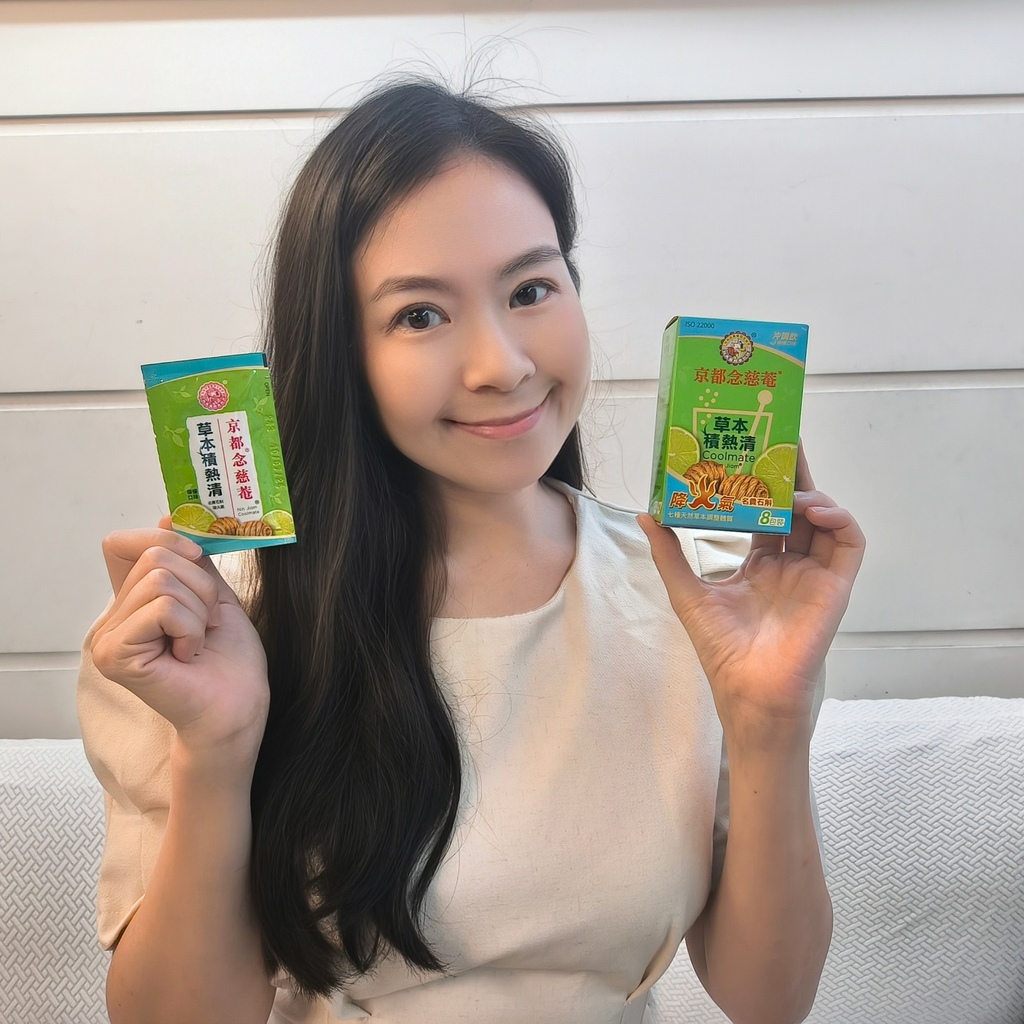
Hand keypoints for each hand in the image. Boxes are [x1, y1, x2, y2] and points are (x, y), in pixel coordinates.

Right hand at [91, 518, 269, 763]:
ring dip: (197, 610)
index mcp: (131, 602)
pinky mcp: (116, 654)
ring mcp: (108, 638)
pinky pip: (163, 608)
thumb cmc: (229, 659)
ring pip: (161, 579)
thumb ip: (189, 559)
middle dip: (198, 586)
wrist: (238, 705)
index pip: (122, 543)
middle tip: (202, 627)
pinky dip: (191, 627)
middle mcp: (112, 619)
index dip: (164, 540)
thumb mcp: (212, 594)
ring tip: (195, 643)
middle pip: (154, 556)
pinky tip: (187, 656)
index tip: (197, 561)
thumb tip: (168, 516)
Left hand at [639, 445, 864, 739]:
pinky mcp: (836, 586)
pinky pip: (849, 543)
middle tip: (781, 438)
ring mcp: (815, 574)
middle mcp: (791, 565)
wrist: (749, 690)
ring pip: (824, 519)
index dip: (761, 484)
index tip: (750, 452)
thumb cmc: (722, 649)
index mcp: (760, 565)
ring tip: (790, 479)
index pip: (765, 513)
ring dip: (812, 493)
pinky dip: (838, 518)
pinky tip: (813, 507)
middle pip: (796, 508)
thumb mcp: (688, 592)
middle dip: (791, 474)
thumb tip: (648, 513)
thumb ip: (670, 553)